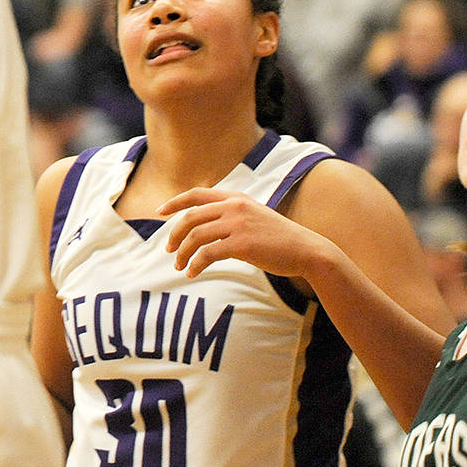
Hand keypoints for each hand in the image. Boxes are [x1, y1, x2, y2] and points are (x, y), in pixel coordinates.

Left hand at [161, 187, 327, 280]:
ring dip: (183, 253)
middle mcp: (235, 206)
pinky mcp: (242, 244)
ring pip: (196, 236)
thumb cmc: (279, 238)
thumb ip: (232, 215)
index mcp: (236, 198)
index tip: (159, 212)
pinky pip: (208, 254)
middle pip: (191, 217)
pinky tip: (192, 273)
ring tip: (179, 267)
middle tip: (169, 251)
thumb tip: (205, 226)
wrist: (306, 250)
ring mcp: (238, 224)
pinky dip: (195, 264)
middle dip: (174, 234)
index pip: (197, 194)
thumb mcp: (254, 217)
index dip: (175, 202)